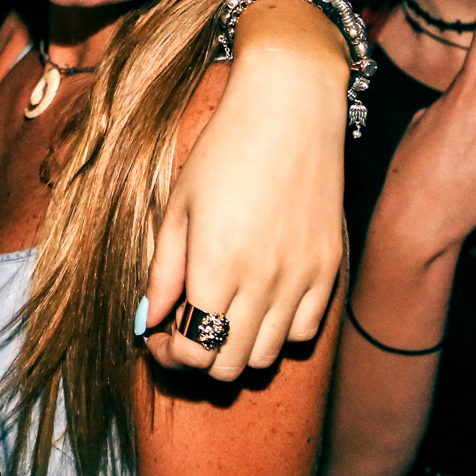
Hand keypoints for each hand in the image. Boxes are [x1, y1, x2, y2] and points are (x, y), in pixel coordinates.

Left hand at [143, 44, 346, 380]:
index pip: (192, 353)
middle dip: (197, 356)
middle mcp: (262, 282)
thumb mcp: (178, 206)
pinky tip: (259, 305)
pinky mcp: (328, 270)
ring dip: (236, 349)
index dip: (169, 355)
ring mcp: (301, 279)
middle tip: (182, 328)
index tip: (157, 335)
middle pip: (228, 365)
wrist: (288, 110)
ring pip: (267, 357)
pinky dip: (278, 334)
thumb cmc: (223, 150)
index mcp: (216, 266)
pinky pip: (304, 333)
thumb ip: (163, 271)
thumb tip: (147, 321)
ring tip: (219, 315)